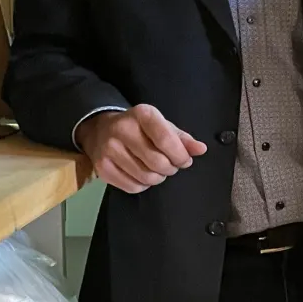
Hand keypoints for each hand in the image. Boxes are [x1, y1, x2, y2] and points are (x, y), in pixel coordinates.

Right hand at [75, 104, 206, 193]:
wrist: (101, 130)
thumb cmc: (139, 128)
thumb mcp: (162, 125)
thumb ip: (183, 138)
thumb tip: (201, 149)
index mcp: (142, 114)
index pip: (166, 140)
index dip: (180, 156)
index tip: (185, 161)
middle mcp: (122, 130)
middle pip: (157, 162)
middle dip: (171, 168)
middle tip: (171, 166)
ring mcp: (109, 150)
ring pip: (145, 177)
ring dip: (158, 178)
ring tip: (157, 170)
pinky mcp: (101, 168)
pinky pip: (132, 187)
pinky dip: (143, 185)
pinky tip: (142, 175)